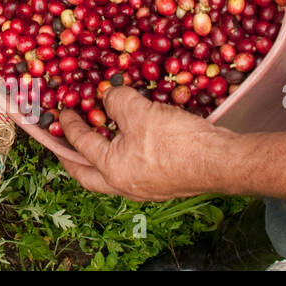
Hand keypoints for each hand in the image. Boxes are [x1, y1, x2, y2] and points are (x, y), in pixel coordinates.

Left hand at [59, 85, 234, 201]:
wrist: (223, 161)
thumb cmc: (176, 140)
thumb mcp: (138, 111)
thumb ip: (116, 100)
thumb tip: (108, 97)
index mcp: (112, 170)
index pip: (80, 145)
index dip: (68, 124)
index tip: (62, 111)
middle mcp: (126, 186)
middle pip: (87, 175)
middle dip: (71, 159)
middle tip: (62, 145)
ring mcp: (147, 188)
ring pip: (112, 174)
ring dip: (100, 157)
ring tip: (95, 139)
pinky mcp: (166, 183)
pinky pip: (134, 169)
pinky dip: (124, 155)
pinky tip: (130, 139)